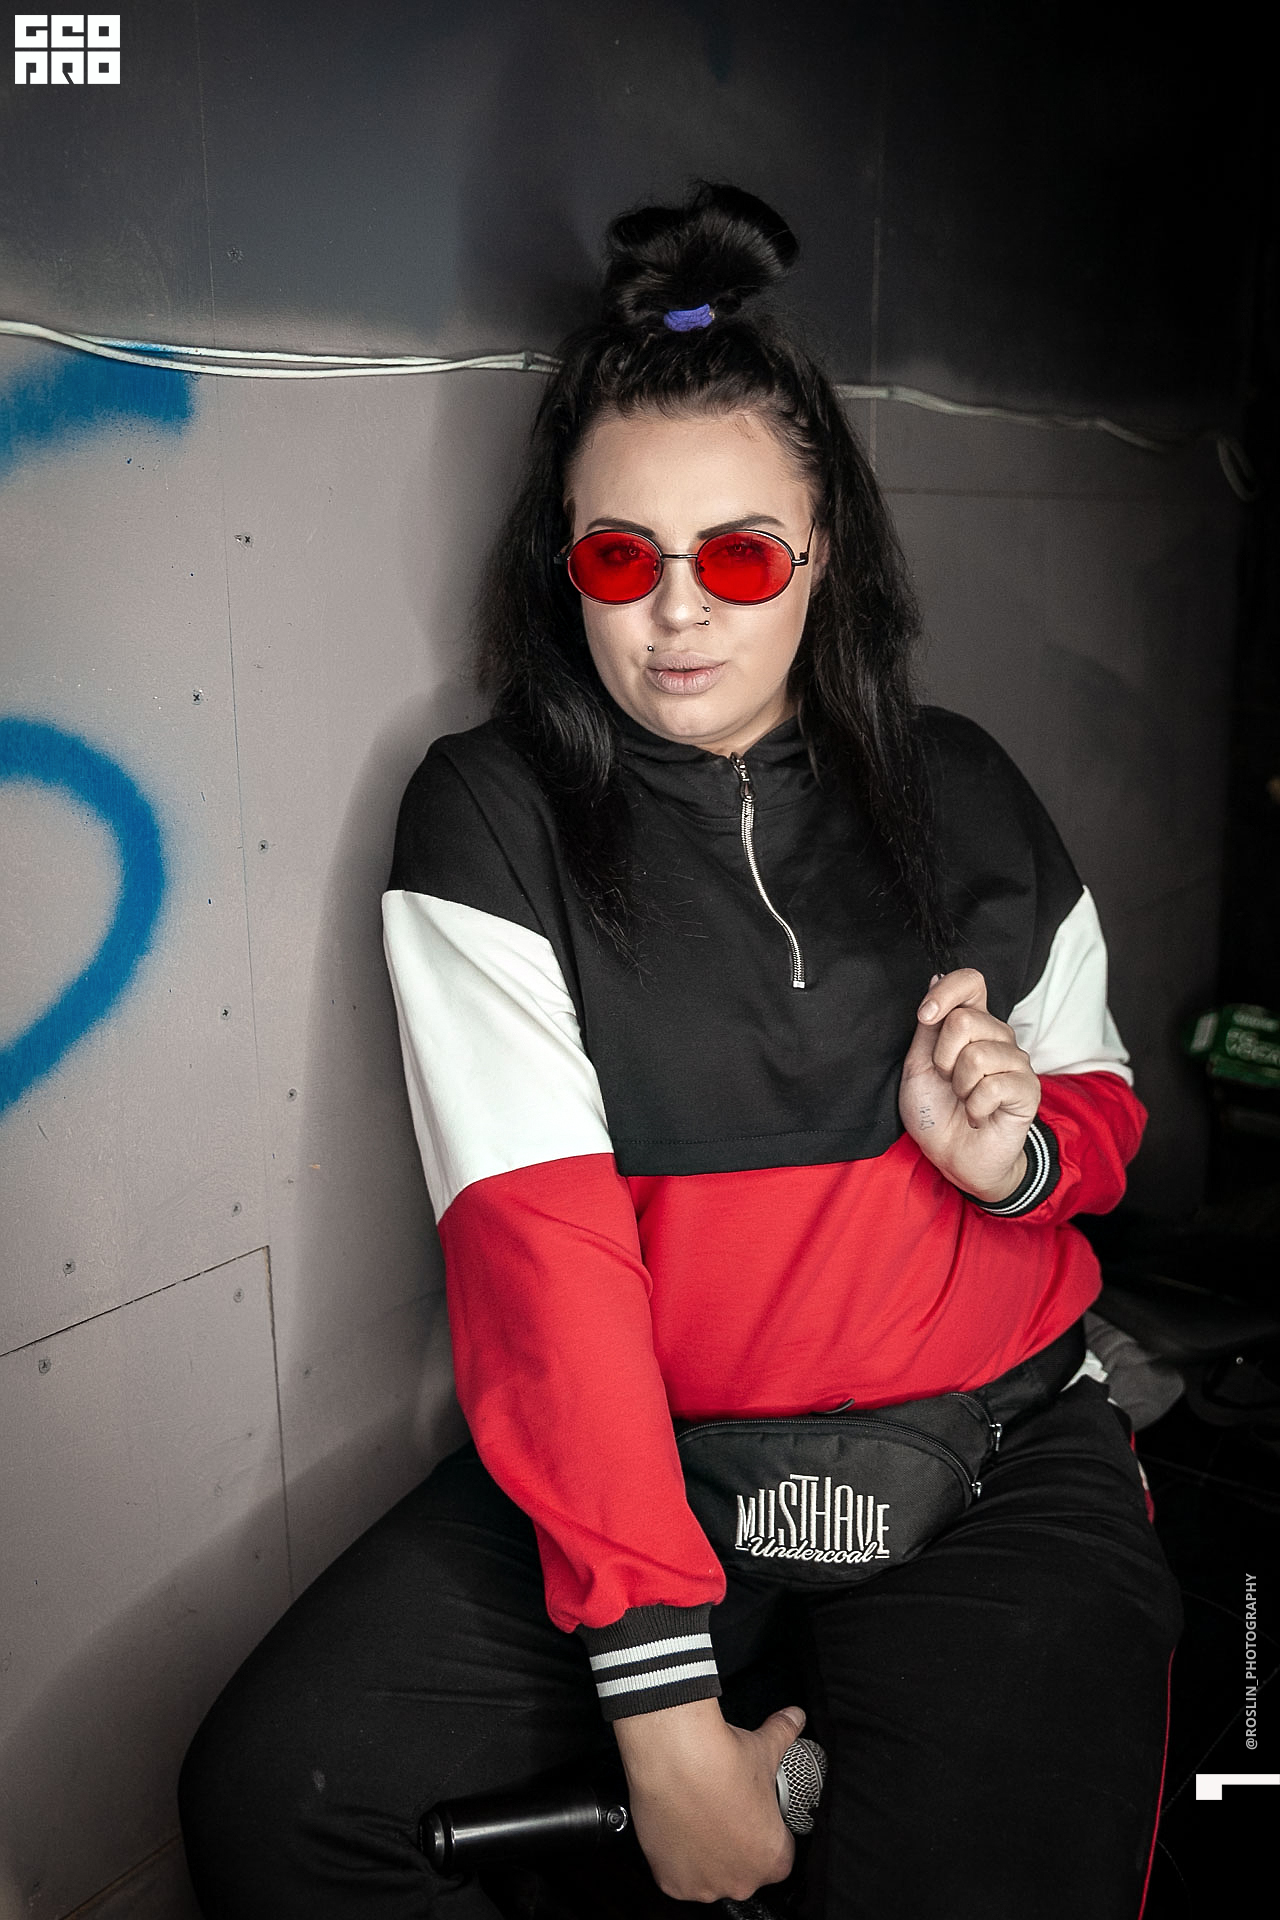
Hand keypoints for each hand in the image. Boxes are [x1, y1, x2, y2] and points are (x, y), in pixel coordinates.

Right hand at [613, 1696, 802, 1903]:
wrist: (676, 1758)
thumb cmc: (723, 1761)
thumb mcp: (765, 1747)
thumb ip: (786, 1733)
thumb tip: (794, 1717)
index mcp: (772, 1859)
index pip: (777, 1856)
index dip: (765, 1834)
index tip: (752, 1818)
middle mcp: (741, 1881)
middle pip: (742, 1871)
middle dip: (734, 1848)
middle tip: (723, 1814)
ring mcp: (705, 1886)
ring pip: (709, 1876)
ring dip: (705, 1855)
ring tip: (698, 1818)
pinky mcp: (672, 1883)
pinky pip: (678, 1878)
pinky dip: (676, 1858)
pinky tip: (678, 1828)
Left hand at [899, 967, 1039, 1202]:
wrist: (953, 1159)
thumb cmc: (935, 1112)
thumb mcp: (918, 1065)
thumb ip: (929, 1026)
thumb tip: (936, 978)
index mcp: (972, 1025)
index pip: (971, 981)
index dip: (947, 992)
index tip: (925, 1016)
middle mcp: (998, 1037)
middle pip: (965, 1020)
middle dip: (942, 1058)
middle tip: (948, 1081)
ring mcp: (1016, 1063)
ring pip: (977, 1055)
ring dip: (959, 1087)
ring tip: (964, 1101)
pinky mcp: (1028, 1090)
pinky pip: (994, 1086)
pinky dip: (975, 1108)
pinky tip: (977, 1117)